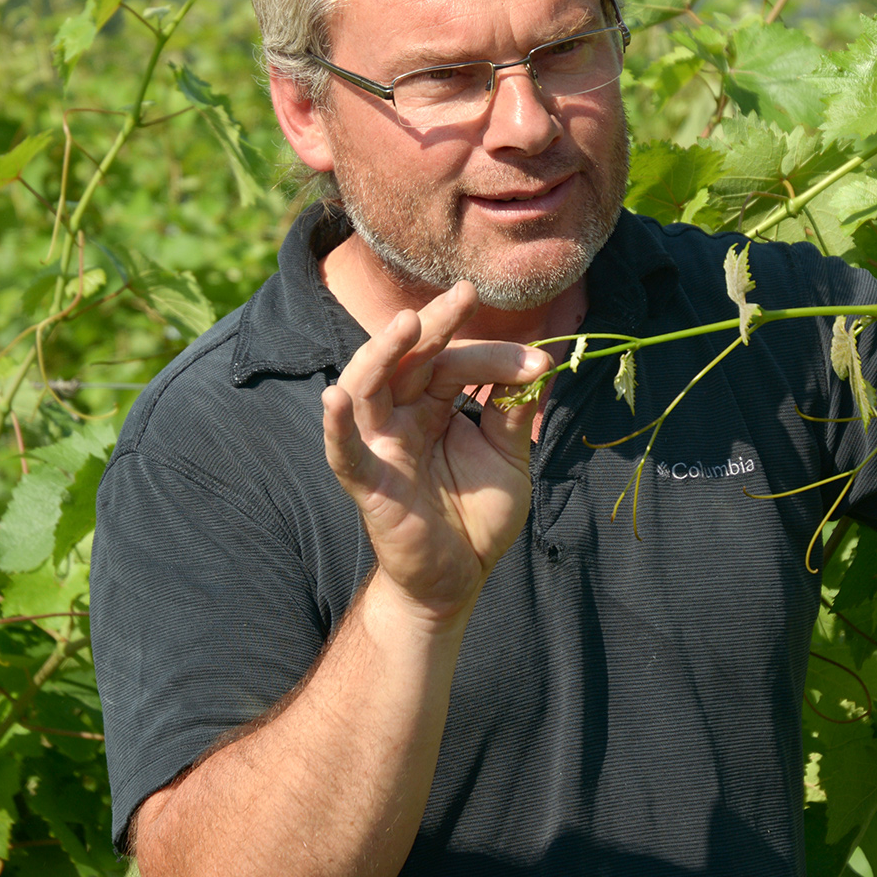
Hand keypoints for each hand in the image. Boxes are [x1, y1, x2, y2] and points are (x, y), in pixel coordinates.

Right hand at [322, 282, 552, 625]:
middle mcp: (402, 415)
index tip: (542, 363)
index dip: (496, 358)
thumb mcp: (508, 457)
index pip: (456, 362)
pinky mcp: (367, 483)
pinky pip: (343, 452)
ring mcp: (380, 445)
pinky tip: (334, 397)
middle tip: (466, 296)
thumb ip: (512, 411)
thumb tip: (539, 362)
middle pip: (409, 357)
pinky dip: (336, 426)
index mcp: (434, 403)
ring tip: (406, 323)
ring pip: (368, 386)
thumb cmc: (478, 516)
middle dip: (435, 324)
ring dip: (382, 352)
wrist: (460, 580)